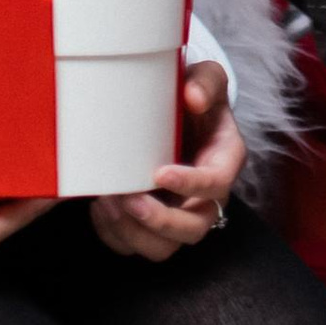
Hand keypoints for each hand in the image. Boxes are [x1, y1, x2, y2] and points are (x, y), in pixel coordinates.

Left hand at [92, 63, 244, 260]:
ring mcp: (180, 214)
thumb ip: (206, 81)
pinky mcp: (154, 225)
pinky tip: (101, 208)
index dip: (191, 185)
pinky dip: (114, 234)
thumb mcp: (207, 77)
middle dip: (159, 221)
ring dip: (133, 232)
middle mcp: (207, 196)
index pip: (216, 184)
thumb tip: (193, 98)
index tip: (160, 173)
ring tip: (108, 202)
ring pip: (164, 247)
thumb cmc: (193, 95)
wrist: (176, 109)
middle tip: (129, 199)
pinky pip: (135, 246)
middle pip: (194, 228)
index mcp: (225, 160)